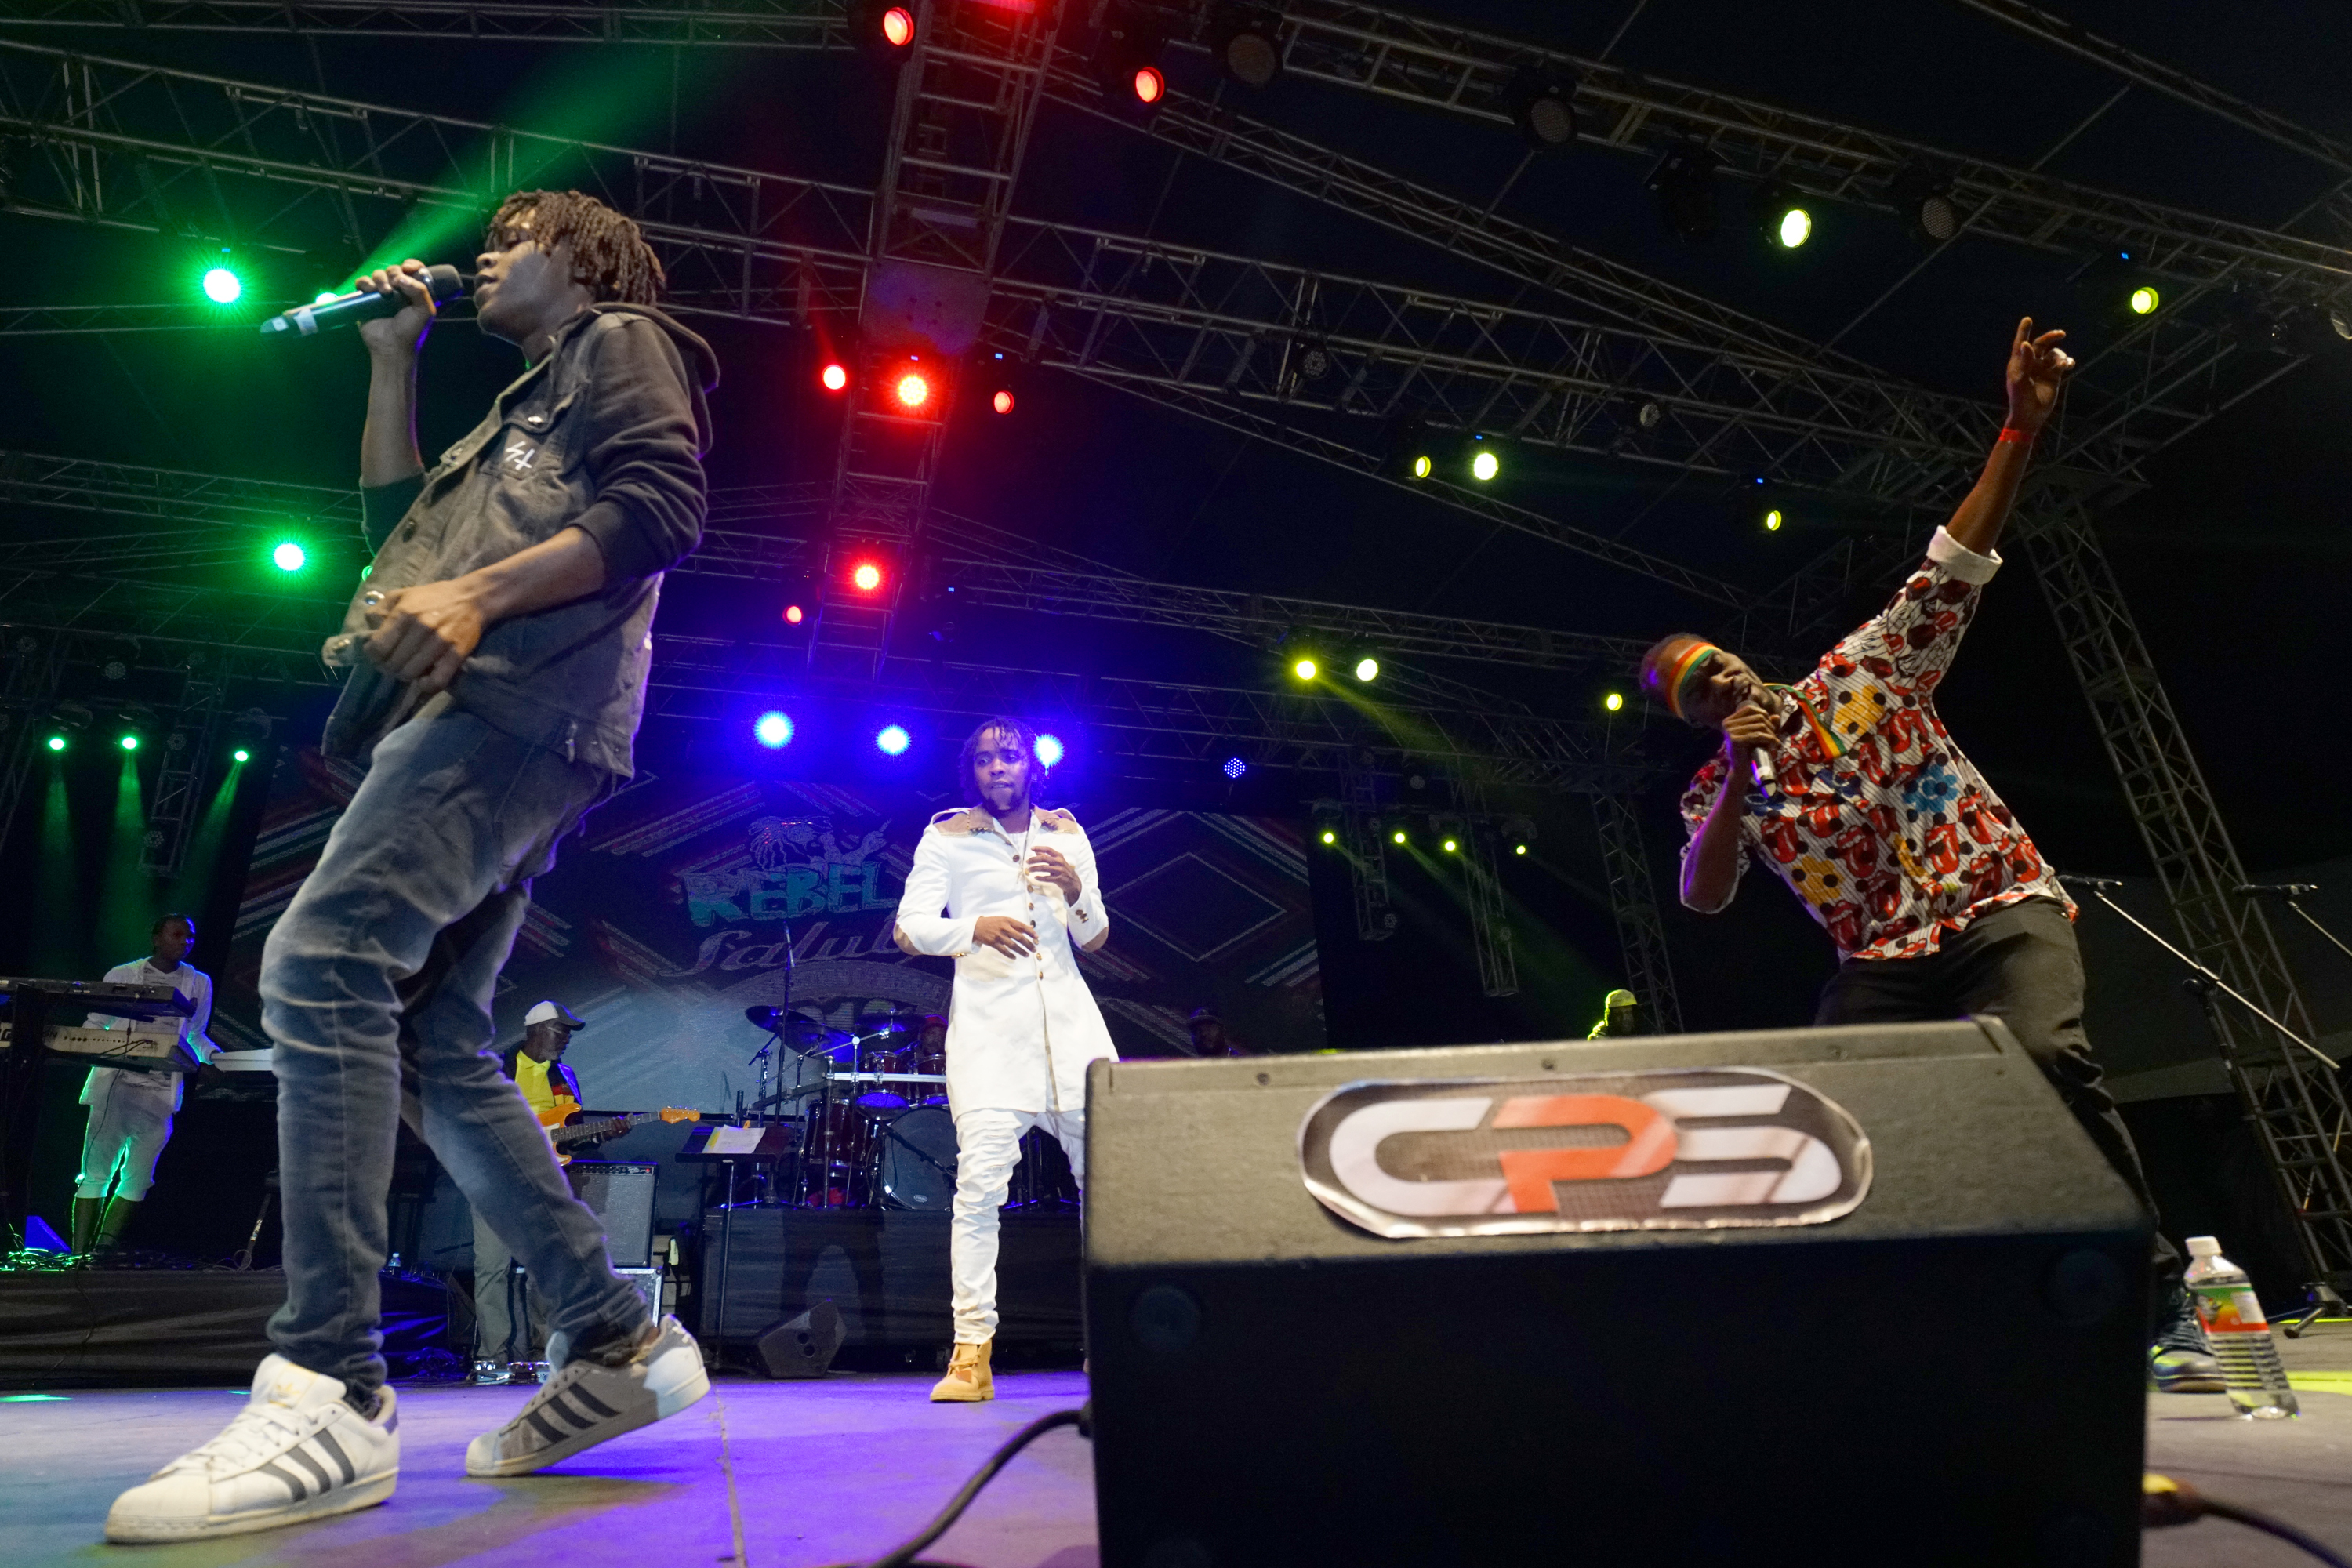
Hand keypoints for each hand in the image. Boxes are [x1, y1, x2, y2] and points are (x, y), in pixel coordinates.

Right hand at [354, 259, 437, 357]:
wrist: (392, 346)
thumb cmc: (411, 330)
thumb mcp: (424, 310)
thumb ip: (420, 290)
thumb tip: (401, 277)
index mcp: (413, 290)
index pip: (412, 269)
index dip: (410, 264)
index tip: (408, 268)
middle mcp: (397, 290)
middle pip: (393, 269)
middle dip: (394, 273)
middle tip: (396, 285)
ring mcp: (380, 294)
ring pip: (378, 274)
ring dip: (380, 278)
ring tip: (385, 292)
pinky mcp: (365, 299)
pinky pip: (362, 282)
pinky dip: (365, 283)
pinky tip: (371, 290)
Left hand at [361, 577, 490, 693]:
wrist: (473, 597)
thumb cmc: (434, 597)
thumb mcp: (403, 594)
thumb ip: (381, 608)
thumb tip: (368, 627)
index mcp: (404, 613)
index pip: (377, 647)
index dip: (372, 655)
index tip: (377, 655)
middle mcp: (421, 627)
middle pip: (393, 663)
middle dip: (388, 667)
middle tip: (391, 664)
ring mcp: (440, 642)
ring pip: (411, 673)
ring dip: (405, 675)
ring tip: (407, 669)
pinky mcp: (456, 653)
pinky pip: (437, 680)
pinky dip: (426, 686)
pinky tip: (423, 681)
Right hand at [972, 915, 1036, 957]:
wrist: (977, 926)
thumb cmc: (994, 923)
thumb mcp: (1005, 920)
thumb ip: (1017, 925)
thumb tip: (1031, 927)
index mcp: (1008, 921)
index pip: (1022, 926)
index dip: (1030, 932)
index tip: (1037, 937)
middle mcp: (1004, 928)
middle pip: (1019, 937)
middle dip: (1028, 944)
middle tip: (1034, 949)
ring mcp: (998, 936)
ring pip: (1012, 945)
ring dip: (1021, 951)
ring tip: (1027, 955)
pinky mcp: (993, 943)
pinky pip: (1003, 950)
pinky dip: (1009, 954)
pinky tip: (1015, 957)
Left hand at [1025, 846, 1081, 901]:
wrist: (1073, 881)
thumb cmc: (1063, 869)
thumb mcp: (1057, 861)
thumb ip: (1047, 856)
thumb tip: (1036, 851)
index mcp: (1058, 856)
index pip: (1048, 849)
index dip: (1039, 848)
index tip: (1031, 848)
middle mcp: (1059, 862)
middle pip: (1044, 858)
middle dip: (1034, 859)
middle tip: (1027, 861)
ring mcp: (1059, 870)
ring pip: (1044, 868)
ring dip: (1035, 869)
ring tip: (1029, 870)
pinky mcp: (1058, 878)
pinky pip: (1047, 878)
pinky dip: (1040, 878)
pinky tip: (1036, 877)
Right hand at [1721, 702, 1775, 772]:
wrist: (1742, 770)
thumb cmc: (1750, 751)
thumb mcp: (1759, 735)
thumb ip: (1766, 725)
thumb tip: (1777, 716)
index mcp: (1730, 720)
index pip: (1750, 709)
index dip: (1763, 714)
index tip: (1770, 726)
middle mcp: (1727, 724)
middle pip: (1757, 717)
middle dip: (1770, 726)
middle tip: (1774, 737)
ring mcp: (1730, 731)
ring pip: (1760, 726)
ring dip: (1771, 734)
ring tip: (1775, 742)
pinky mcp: (1735, 740)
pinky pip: (1758, 735)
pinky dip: (1769, 739)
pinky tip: (1775, 744)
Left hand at [2003, 316, 2073, 432]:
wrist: (2030, 414)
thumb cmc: (2020, 398)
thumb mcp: (2020, 379)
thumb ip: (2024, 361)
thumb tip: (2026, 344)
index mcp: (2018, 362)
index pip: (2021, 343)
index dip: (2024, 331)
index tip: (2027, 319)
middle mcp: (2031, 363)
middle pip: (2041, 344)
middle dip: (2051, 337)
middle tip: (2061, 334)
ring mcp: (2043, 368)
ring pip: (2055, 354)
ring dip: (2061, 356)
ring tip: (2062, 365)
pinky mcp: (2054, 375)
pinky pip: (2062, 363)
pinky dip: (2067, 362)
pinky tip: (2068, 365)